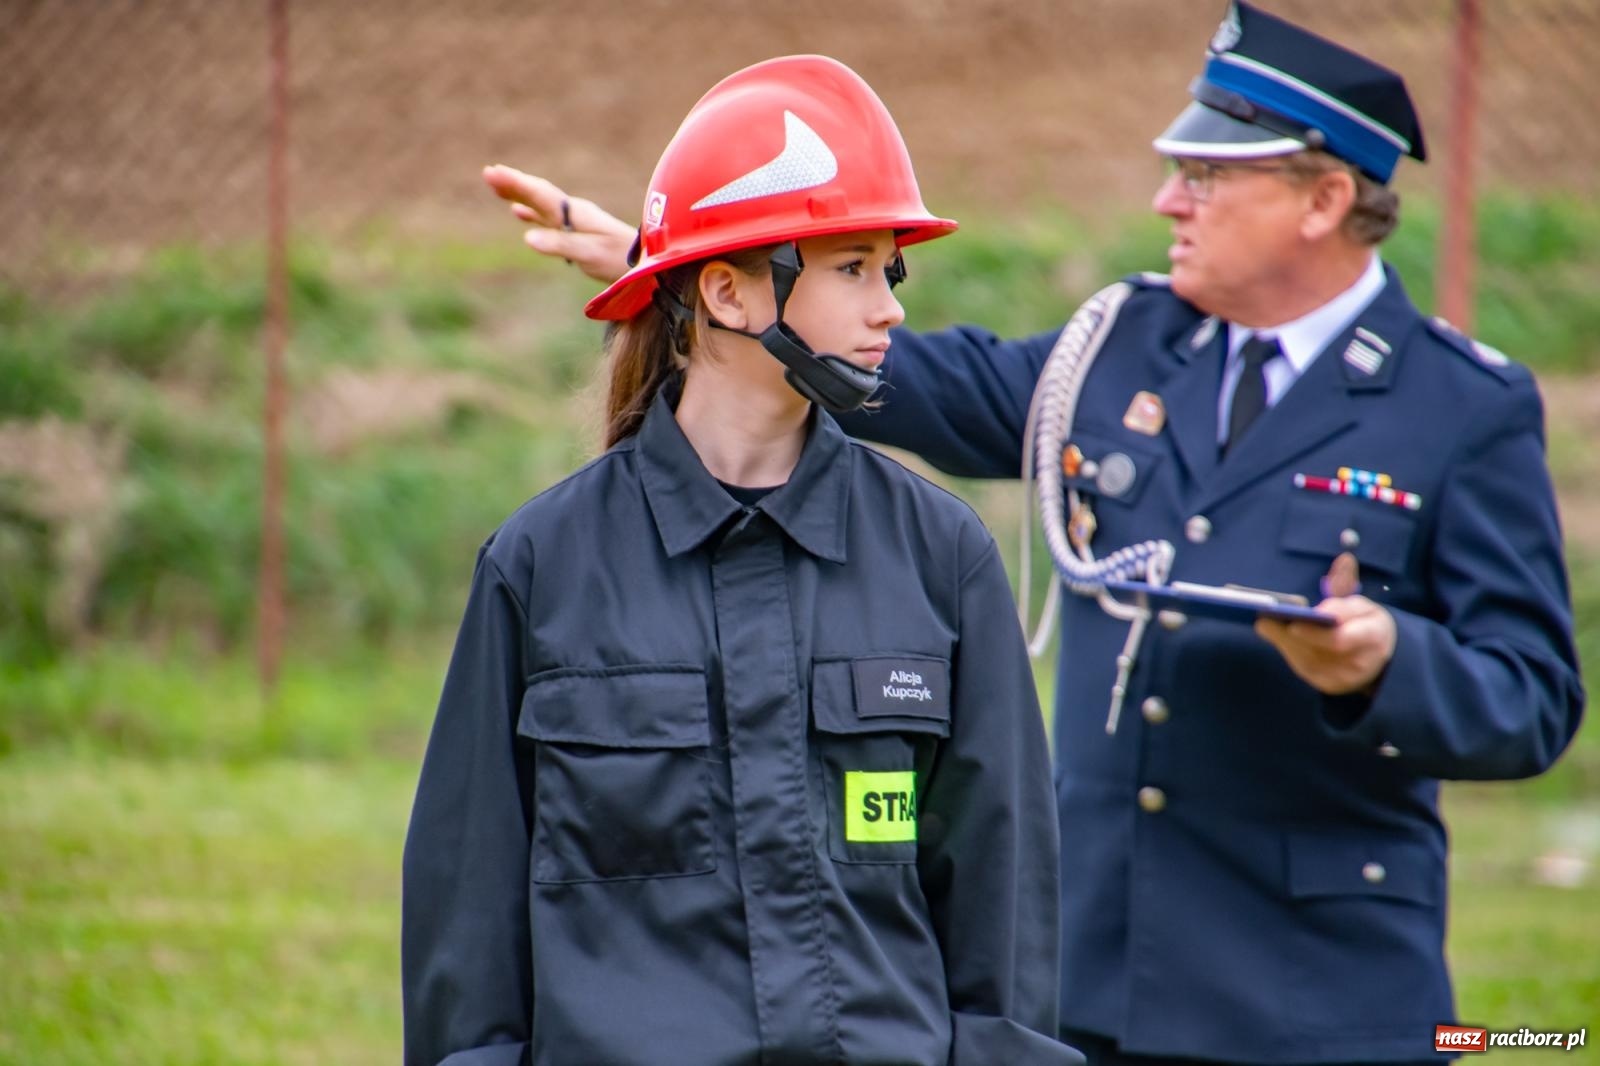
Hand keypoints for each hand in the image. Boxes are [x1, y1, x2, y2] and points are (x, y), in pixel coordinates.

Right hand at [482, 164, 634, 283]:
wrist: (648, 266)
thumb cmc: (619, 260)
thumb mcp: (589, 254)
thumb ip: (560, 245)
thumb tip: (527, 238)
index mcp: (574, 214)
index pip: (540, 194)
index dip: (515, 183)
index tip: (493, 171)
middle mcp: (574, 213)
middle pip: (538, 194)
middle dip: (513, 183)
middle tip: (488, 172)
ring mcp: (575, 222)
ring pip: (540, 203)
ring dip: (519, 194)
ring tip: (497, 186)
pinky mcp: (578, 233)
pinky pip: (547, 218)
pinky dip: (530, 213)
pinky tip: (519, 214)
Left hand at [1255, 594, 1396, 695]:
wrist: (1382, 656)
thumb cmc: (1367, 624)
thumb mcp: (1363, 607)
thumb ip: (1342, 606)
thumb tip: (1317, 611)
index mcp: (1372, 638)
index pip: (1339, 640)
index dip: (1314, 634)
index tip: (1292, 624)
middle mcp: (1359, 664)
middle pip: (1316, 652)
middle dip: (1287, 636)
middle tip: (1264, 620)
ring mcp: (1345, 680)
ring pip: (1306, 662)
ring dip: (1283, 643)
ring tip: (1265, 625)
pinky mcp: (1331, 687)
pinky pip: (1305, 669)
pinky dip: (1289, 652)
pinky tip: (1277, 638)